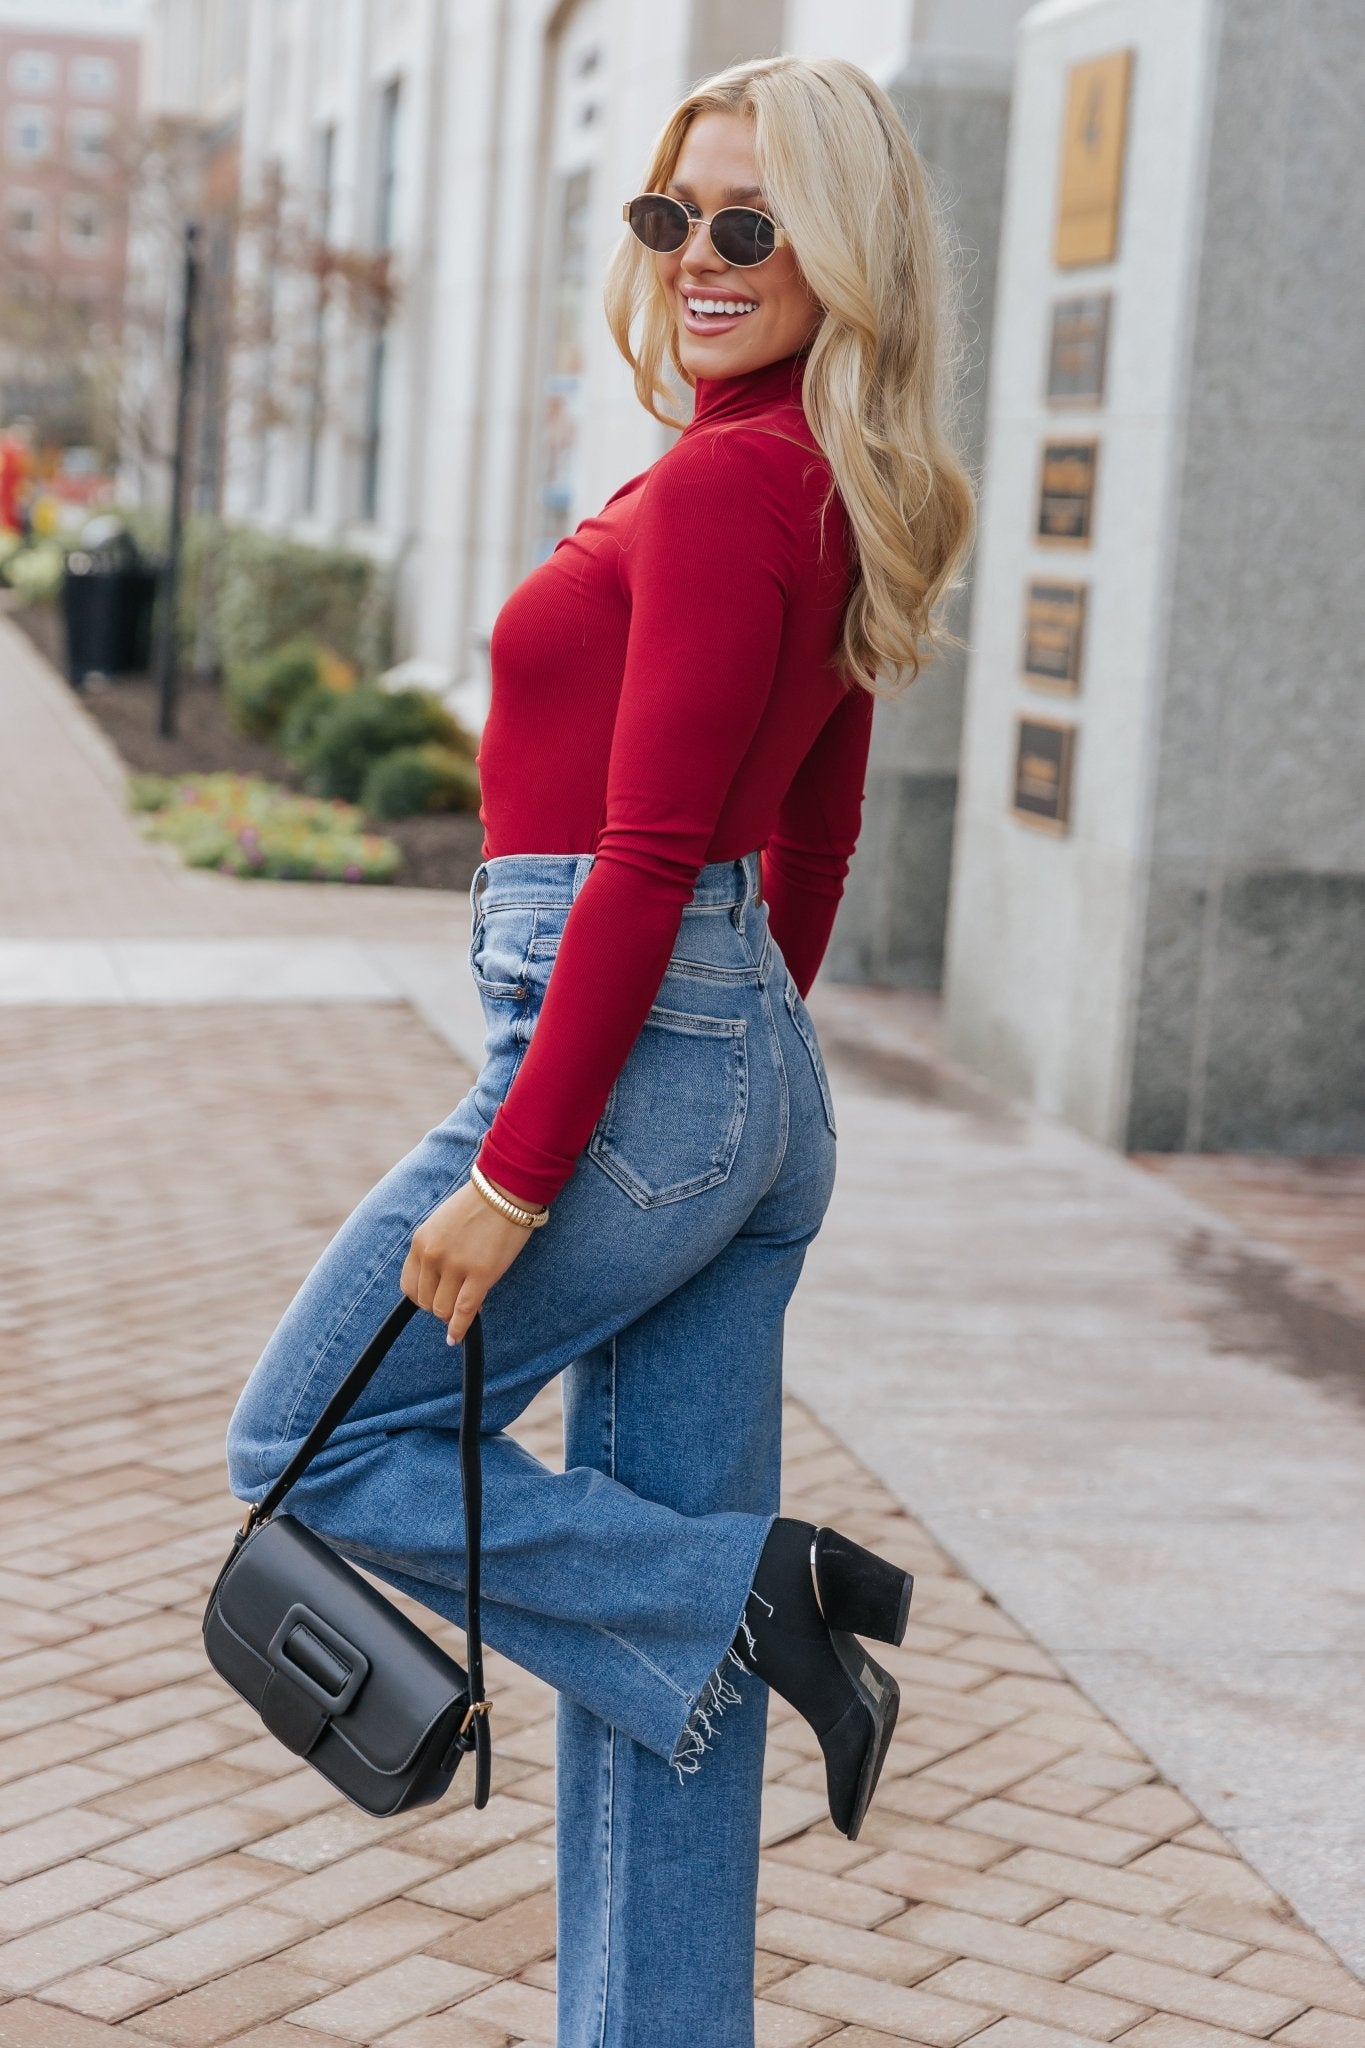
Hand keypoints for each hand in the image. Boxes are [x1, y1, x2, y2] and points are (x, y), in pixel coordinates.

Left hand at [400, 1175, 545, 1344]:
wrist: (506, 1190)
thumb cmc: (480, 1205)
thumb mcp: (443, 1224)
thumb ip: (436, 1251)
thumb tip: (440, 1284)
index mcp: (421, 1241)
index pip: (409, 1286)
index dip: (422, 1297)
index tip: (435, 1298)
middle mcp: (433, 1255)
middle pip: (425, 1301)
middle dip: (439, 1305)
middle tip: (456, 1301)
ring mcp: (455, 1266)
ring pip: (442, 1309)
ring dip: (452, 1314)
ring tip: (465, 1309)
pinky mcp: (480, 1274)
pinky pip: (464, 1311)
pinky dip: (459, 1329)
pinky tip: (456, 1337)